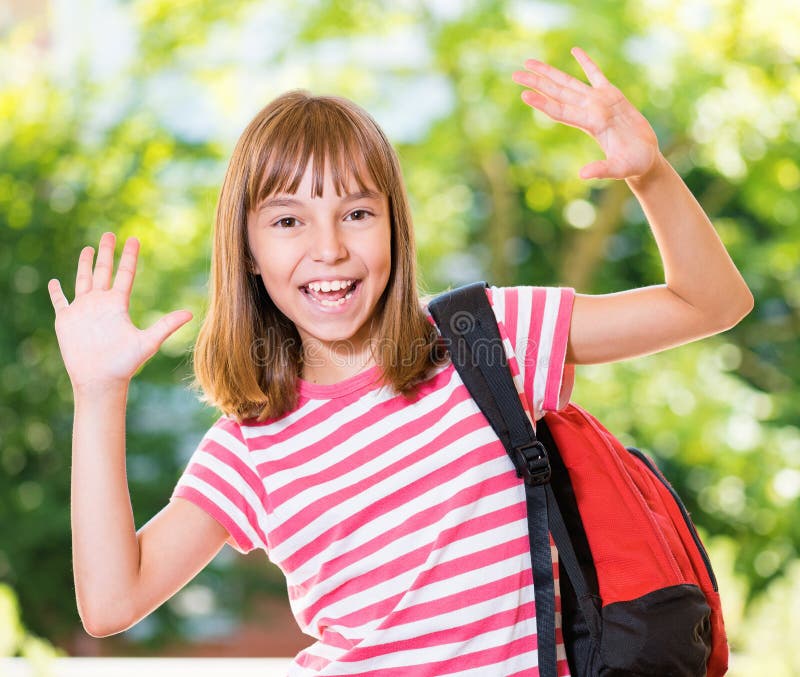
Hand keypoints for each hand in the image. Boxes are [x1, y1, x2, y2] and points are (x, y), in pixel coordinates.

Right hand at [48, 232, 192, 390]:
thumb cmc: (125, 363)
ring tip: (88, 249)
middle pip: (104, 271)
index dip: (129, 257)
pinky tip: (54, 282)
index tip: (134, 239)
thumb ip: (167, 325)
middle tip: (109, 233)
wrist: (100, 378)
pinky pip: (60, 302)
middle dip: (106, 252)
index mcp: (118, 304)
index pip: (125, 274)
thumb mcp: (148, 341)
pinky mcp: (66, 320)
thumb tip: (191, 313)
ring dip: (85, 265)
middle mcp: (101, 303)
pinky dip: (56, 292)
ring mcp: (83, 310)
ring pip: (83, 281)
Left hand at [512, 47, 659, 179]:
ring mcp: (599, 102)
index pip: (560, 111)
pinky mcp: (612, 95)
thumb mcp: (618, 168)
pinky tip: (574, 50)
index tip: (524, 94)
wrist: (644, 159)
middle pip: (557, 93)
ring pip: (569, 82)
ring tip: (530, 63)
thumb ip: (601, 170)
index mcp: (590, 124)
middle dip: (537, 83)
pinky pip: (596, 74)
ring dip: (550, 72)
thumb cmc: (633, 164)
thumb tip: (583, 175)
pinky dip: (586, 62)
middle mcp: (589, 111)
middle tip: (516, 74)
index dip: (542, 103)